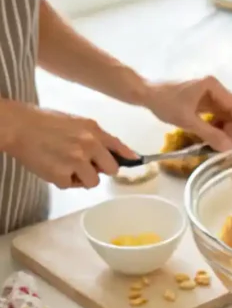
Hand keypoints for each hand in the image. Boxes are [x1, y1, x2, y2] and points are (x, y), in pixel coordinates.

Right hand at [5, 102, 137, 188]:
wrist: (18, 126)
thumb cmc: (44, 122)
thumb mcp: (76, 121)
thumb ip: (95, 136)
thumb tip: (116, 153)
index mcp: (93, 130)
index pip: (119, 147)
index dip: (129, 157)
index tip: (138, 162)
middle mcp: (88, 145)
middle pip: (112, 169)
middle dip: (100, 170)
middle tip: (84, 164)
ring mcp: (76, 161)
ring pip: (93, 182)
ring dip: (81, 178)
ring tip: (64, 164)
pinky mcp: (62, 175)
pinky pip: (71, 186)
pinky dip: (62, 180)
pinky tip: (52, 167)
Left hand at [143, 76, 231, 152]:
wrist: (145, 94)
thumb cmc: (165, 103)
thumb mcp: (187, 121)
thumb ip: (210, 134)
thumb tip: (230, 149)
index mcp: (213, 86)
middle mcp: (215, 88)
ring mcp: (210, 94)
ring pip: (227, 115)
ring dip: (227, 131)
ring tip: (222, 147)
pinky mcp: (204, 101)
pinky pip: (217, 116)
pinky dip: (218, 128)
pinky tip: (213, 139)